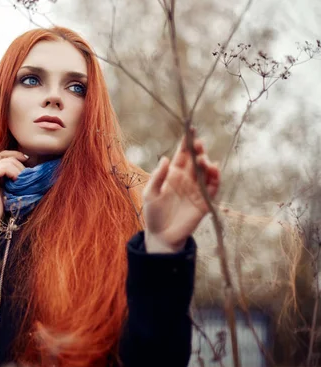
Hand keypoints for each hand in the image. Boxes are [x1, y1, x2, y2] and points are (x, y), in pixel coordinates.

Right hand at [0, 150, 27, 241]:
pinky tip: (18, 182)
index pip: (3, 155)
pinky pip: (5, 168)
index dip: (16, 156)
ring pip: (8, 161)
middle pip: (6, 157)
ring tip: (22, 182)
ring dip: (19, 170)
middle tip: (27, 176)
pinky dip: (15, 173)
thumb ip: (12, 174)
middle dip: (20, 165)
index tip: (27, 162)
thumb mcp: (8, 187)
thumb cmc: (1, 207)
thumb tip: (28, 160)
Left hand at [142, 132, 219, 252]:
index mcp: (173, 175)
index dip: (186, 143)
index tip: (190, 129)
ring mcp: (196, 190)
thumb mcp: (151, 193)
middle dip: (198, 150)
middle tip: (198, 143)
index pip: (182, 155)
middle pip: (195, 161)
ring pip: (205, 172)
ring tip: (203, 160)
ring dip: (206, 164)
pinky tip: (213, 169)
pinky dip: (215, 178)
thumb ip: (158, 177)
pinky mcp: (204, 202)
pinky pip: (212, 188)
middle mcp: (187, 180)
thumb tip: (166, 158)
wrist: (161, 236)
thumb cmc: (153, 214)